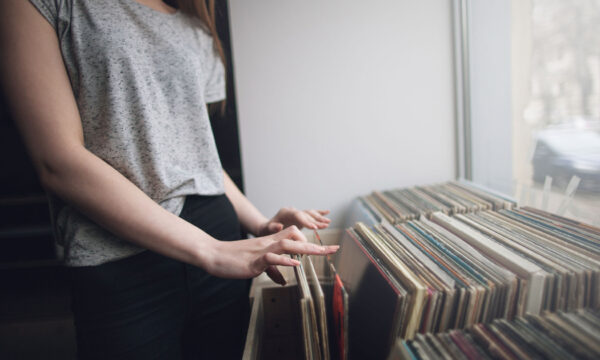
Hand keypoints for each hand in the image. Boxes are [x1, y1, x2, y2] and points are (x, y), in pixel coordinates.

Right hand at [207, 225, 337, 284]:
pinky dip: (284, 260)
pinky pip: (271, 258)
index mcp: (270, 244)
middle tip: (334, 249)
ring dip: (306, 248)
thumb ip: (271, 269)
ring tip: (322, 252)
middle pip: (296, 238)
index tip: (326, 248)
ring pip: (287, 244)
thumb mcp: (256, 263)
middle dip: (316, 245)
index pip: (294, 237)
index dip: (311, 241)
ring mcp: (261, 252)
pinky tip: (295, 263)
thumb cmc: (233, 259)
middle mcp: (268, 244)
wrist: (213, 254)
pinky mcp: (253, 261)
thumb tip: (283, 280)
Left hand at [257, 207, 330, 236]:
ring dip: (319, 217)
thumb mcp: (266, 230)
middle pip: (306, 214)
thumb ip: (272, 227)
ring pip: (310, 213)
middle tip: (325, 225)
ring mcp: (297, 213)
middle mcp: (292, 210)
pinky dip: (319, 213)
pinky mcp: (300, 216)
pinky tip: (327, 212)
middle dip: (316, 220)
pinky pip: (311, 213)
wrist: (265, 227)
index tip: (314, 227)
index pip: (298, 215)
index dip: (306, 221)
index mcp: (285, 212)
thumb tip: (279, 226)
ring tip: (328, 222)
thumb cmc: (265, 230)